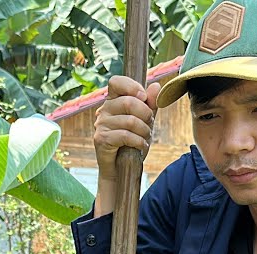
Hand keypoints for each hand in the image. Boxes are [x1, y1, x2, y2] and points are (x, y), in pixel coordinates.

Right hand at [93, 76, 160, 216]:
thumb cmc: (131, 143)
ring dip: (144, 131)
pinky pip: (126, 135)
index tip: (143, 96)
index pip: (116, 82)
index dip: (131, 86)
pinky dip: (139, 142)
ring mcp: (101, 125)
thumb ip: (150, 104)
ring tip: (145, 138)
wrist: (120, 168)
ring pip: (130, 120)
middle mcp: (104, 110)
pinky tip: (141, 146)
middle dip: (146, 114)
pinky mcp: (101, 139)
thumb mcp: (145, 121)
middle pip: (129, 102)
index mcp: (113, 101)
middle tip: (149, 125)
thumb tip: (156, 86)